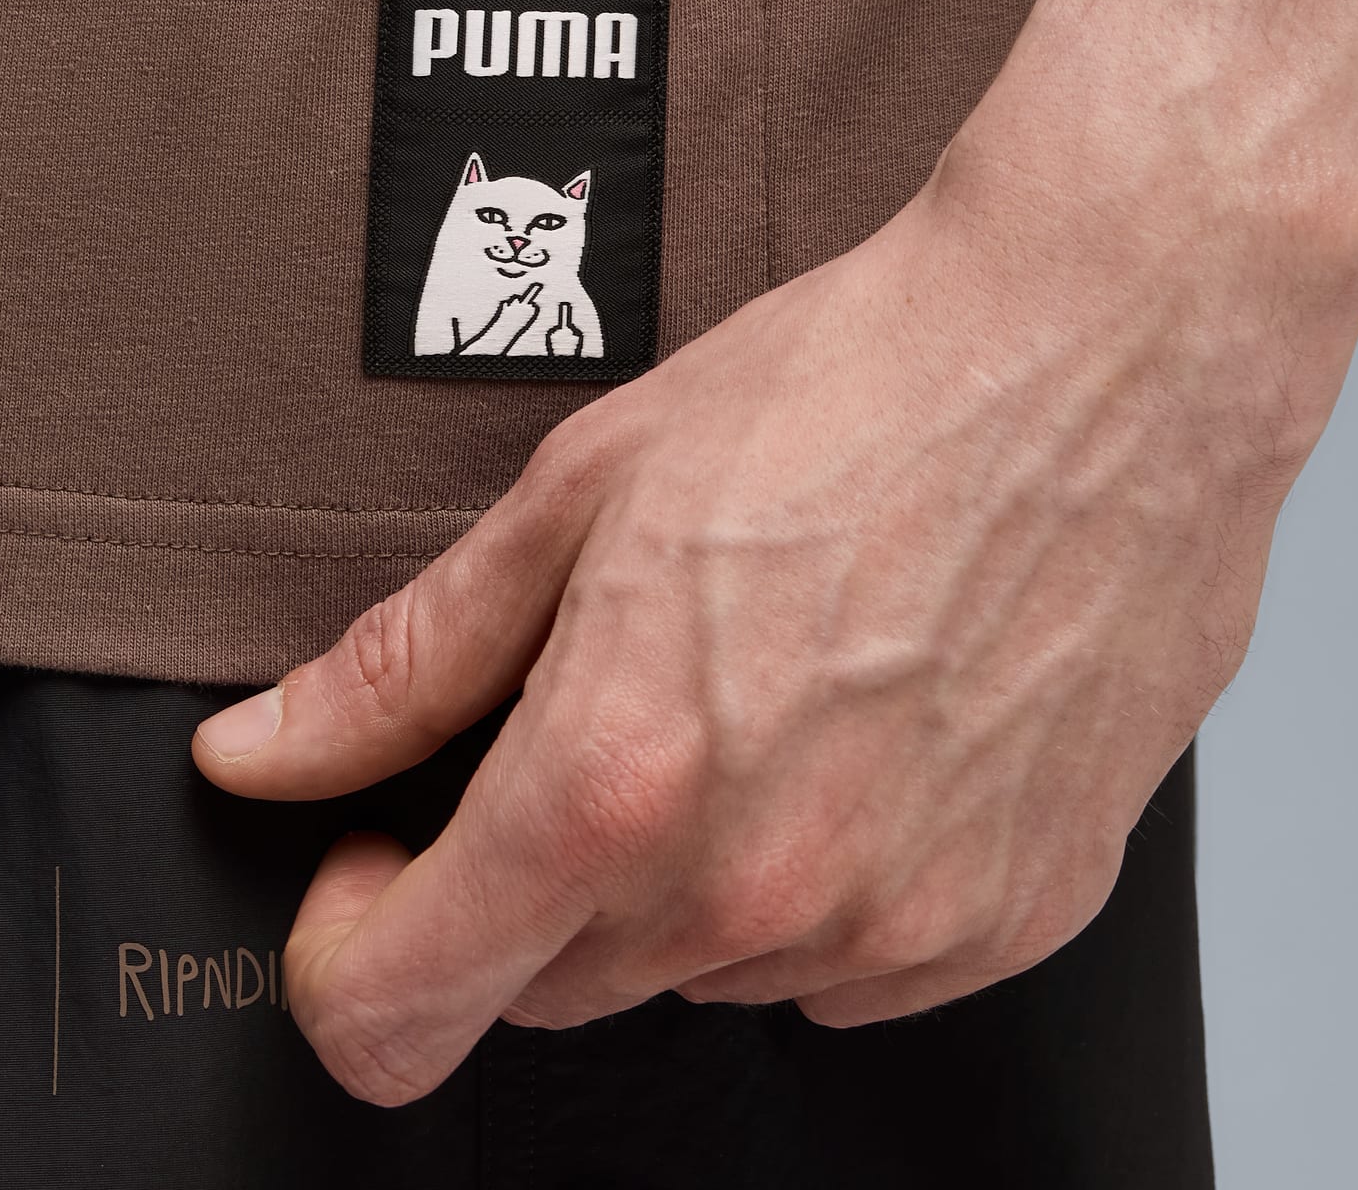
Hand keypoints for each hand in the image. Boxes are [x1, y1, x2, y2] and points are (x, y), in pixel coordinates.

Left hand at [193, 153, 1341, 1104]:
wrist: (1095, 350)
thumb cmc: (849, 388)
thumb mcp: (578, 495)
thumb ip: (402, 660)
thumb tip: (262, 750)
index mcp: (614, 776)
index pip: (401, 1006)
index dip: (348, 952)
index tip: (373, 867)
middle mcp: (753, 884)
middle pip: (546, 986)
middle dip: (516, 881)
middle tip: (576, 713)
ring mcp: (894, 921)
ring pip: (699, 971)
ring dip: (678, 873)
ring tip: (747, 685)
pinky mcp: (1007, 921)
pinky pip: (843, 966)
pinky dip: (813, 882)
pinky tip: (848, 734)